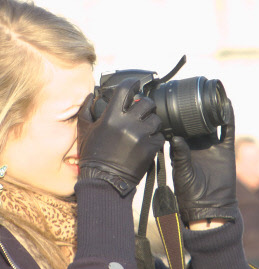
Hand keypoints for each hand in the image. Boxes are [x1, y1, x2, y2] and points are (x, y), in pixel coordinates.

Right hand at [77, 78, 164, 195]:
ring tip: (145, 129)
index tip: (136, 84)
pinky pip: (160, 136)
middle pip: (147, 102)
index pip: (125, 89)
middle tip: (143, 111)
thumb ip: (86, 110)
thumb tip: (91, 95)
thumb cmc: (92, 156)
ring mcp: (140, 136)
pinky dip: (155, 138)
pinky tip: (147, 142)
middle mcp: (127, 124)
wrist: (104, 180)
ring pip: (156, 119)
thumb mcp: (84, 131)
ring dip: (152, 123)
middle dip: (146, 105)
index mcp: (111, 117)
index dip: (132, 83)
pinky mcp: (150, 148)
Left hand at [169, 100, 236, 225]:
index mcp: (183, 149)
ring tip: (210, 93)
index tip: (172, 102)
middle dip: (194, 108)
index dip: (177, 115)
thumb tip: (175, 137)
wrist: (211, 206)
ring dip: (212, 109)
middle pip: (196, 121)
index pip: (180, 127)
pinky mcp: (226, 150)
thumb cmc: (191, 193)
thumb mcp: (182, 173)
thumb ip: (180, 155)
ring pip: (212, 122)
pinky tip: (227, 104)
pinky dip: (228, 118)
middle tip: (191, 92)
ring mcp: (213, 146)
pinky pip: (227, 131)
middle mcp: (197, 145)